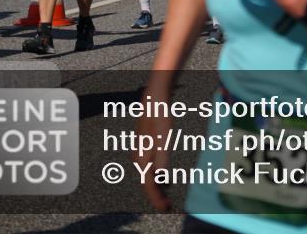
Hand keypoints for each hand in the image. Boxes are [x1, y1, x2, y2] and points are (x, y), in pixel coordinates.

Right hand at [135, 87, 172, 211]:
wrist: (154, 99)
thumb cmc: (159, 116)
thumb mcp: (163, 136)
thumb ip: (162, 157)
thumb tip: (160, 176)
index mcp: (142, 157)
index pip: (148, 184)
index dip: (156, 198)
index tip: (165, 208)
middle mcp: (138, 157)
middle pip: (147, 182)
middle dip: (157, 195)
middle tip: (167, 206)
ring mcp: (141, 152)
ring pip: (148, 175)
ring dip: (157, 186)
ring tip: (166, 196)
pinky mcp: (145, 147)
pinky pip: (150, 167)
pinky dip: (157, 176)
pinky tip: (165, 178)